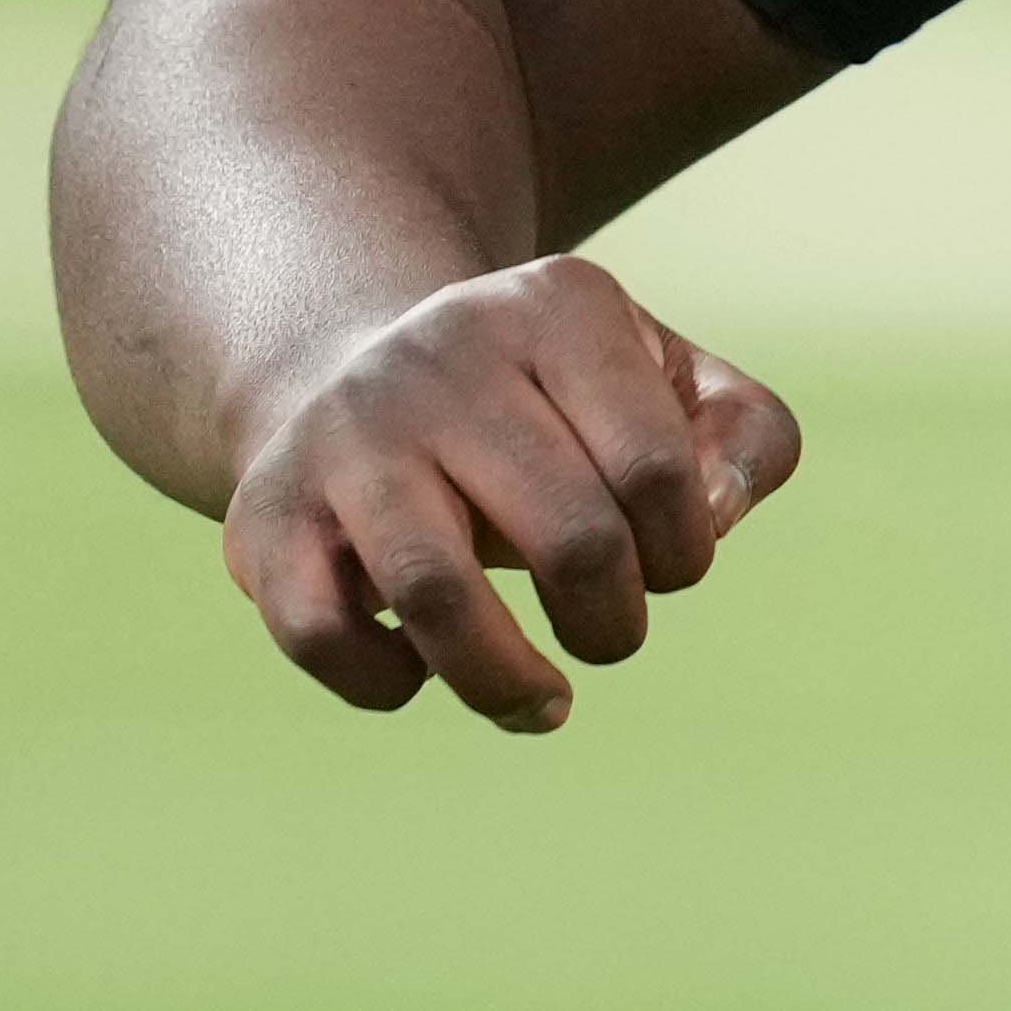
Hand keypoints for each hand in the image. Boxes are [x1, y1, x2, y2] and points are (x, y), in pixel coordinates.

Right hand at [214, 257, 797, 734]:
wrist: (352, 370)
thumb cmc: (550, 406)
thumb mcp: (666, 383)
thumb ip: (745, 438)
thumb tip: (710, 516)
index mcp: (556, 307)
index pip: (660, 470)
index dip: (684, 555)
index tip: (667, 566)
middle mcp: (440, 352)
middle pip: (571, 537)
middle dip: (613, 624)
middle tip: (609, 632)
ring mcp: (343, 431)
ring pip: (435, 593)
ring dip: (508, 683)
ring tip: (542, 704)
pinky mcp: (265, 512)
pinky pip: (323, 633)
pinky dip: (388, 684)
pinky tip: (421, 671)